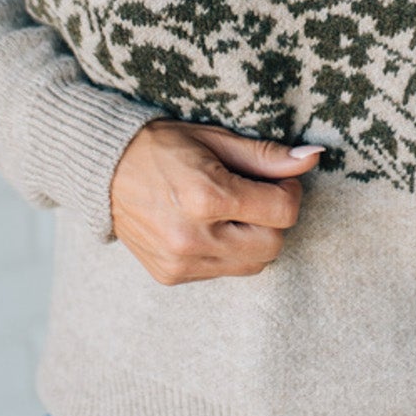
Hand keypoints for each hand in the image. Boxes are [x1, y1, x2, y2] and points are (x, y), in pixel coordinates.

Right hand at [109, 119, 322, 284]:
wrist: (103, 170)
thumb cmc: (162, 147)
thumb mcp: (215, 139)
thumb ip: (266, 155)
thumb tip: (313, 158)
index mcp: (205, 196)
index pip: (283, 211)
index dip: (290, 191)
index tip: (277, 179)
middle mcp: (193, 236)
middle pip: (273, 243)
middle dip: (273, 219)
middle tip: (253, 194)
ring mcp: (180, 261)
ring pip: (253, 264)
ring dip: (253, 238)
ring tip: (228, 211)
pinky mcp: (171, 276)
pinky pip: (224, 272)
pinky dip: (227, 252)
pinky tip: (206, 226)